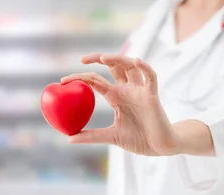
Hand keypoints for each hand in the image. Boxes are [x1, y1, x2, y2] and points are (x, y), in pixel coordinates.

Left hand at [61, 53, 179, 155]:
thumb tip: (69, 138)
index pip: (96, 81)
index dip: (81, 77)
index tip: (63, 80)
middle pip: (113, 66)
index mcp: (116, 97)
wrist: (161, 147)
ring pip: (130, 66)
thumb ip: (92, 136)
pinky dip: (145, 67)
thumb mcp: (111, 136)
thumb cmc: (139, 138)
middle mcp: (127, 89)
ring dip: (118, 59)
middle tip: (82, 59)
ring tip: (103, 58)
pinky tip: (136, 61)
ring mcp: (140, 91)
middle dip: (98, 58)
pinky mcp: (152, 95)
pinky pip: (151, 77)